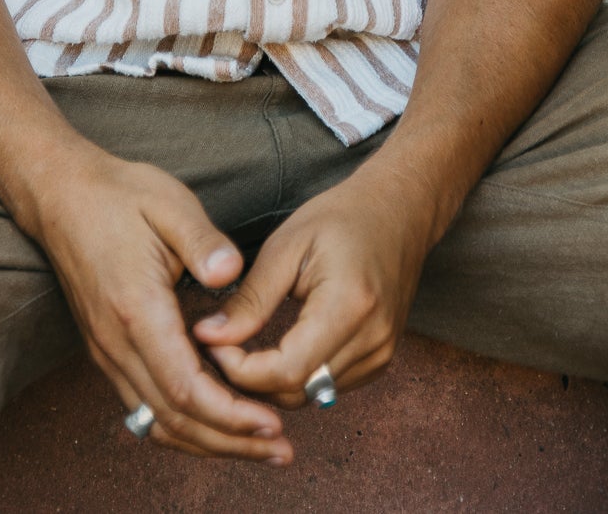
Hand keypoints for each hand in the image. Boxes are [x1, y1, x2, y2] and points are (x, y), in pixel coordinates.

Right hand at [27, 140, 293, 463]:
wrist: (61, 194)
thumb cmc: (118, 195)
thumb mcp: (168, 202)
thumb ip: (203, 240)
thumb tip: (231, 271)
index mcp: (136, 309)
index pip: (185, 387)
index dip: (230, 415)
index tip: (271, 423)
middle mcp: (116, 343)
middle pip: (174, 418)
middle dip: (231, 442)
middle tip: (281, 451)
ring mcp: (108, 351)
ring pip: (157, 421)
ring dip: (209, 442)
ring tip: (257, 447)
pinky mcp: (108, 350)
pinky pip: (145, 405)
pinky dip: (183, 425)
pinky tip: (214, 425)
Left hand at [191, 161, 433, 405]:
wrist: (398, 212)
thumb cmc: (340, 218)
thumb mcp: (286, 246)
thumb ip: (251, 299)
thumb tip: (209, 337)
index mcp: (349, 306)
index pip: (287, 370)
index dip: (241, 368)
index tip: (210, 342)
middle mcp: (373, 340)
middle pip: (298, 390)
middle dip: (249, 379)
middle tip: (217, 345)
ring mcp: (381, 354)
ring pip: (311, 395)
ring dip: (270, 382)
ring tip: (240, 347)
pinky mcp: (380, 360)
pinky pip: (327, 387)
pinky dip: (296, 376)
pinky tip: (274, 349)